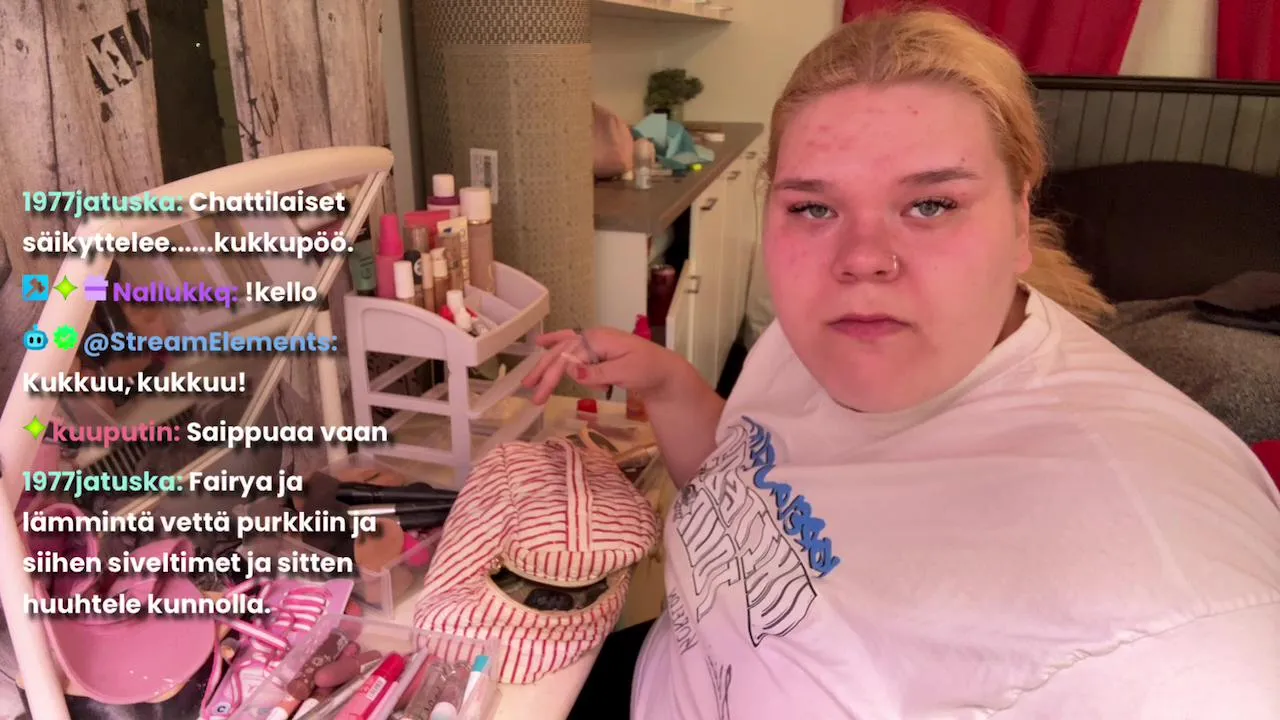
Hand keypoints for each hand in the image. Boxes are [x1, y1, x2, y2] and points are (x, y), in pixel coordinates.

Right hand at [521, 326, 686, 404]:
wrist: (665, 370)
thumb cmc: (648, 370)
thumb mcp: (625, 373)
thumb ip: (597, 373)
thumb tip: (571, 372)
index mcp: (598, 339)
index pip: (568, 358)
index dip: (553, 376)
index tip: (542, 395)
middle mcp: (593, 337)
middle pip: (562, 353)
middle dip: (544, 373)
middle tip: (530, 392)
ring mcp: (595, 342)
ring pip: (564, 351)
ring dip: (548, 366)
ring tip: (530, 381)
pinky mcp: (597, 350)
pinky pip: (572, 346)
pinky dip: (557, 343)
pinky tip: (542, 342)